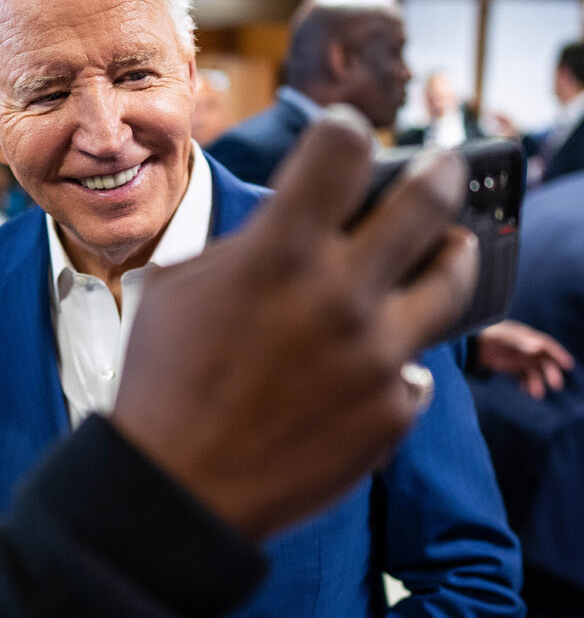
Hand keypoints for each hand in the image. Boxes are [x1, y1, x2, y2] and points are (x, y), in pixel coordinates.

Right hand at [111, 106, 477, 539]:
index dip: (345, 131)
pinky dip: (393, 359)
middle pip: (429, 199)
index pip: (343, 149)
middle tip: (438, 169)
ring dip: (447, 253)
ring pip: (453, 279)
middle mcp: (342, 295)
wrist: (180, 486)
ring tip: (442, 248)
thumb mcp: (181, 288)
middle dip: (438, 171)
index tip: (347, 136)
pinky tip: (362, 367)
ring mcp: (379, 357)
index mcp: (280, 253)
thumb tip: (292, 227)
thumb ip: (247, 247)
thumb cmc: (164, 381)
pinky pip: (414, 368)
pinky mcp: (395, 410)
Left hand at [474, 319, 573, 398]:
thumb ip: (519, 342)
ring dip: (538, 382)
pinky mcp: (511, 367)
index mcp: (527, 336)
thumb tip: (538, 348)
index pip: (547, 345)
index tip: (568, 365)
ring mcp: (519, 358)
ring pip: (534, 372)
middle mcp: (527, 348)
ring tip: (536, 394)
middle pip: (544, 361)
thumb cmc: (487, 334)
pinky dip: (526, 384)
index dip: (559, 354)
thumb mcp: (502, 336)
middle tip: (556, 386)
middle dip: (551, 373)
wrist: (469, 343)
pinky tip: (526, 391)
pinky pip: (523, 377)